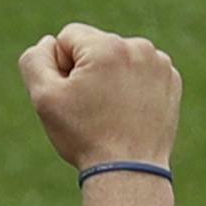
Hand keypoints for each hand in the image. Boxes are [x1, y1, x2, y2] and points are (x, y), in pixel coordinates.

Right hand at [17, 23, 181, 169]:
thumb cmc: (83, 134)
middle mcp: (138, 46)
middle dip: (86, 69)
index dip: (60, 66)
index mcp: (106, 46)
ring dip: (108, 76)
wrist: (129, 168)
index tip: (70, 93)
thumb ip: (34, 60)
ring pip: (118, 57)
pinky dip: (130, 85)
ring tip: (108, 109)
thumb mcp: (43, 97)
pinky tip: (126, 110)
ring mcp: (159, 63)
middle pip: (94, 45)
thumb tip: (48, 43)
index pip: (67, 36)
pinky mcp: (171, 79)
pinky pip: (140, 70)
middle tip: (88, 106)